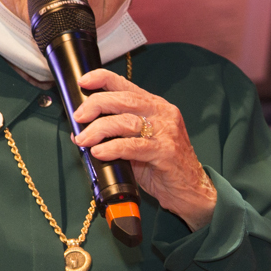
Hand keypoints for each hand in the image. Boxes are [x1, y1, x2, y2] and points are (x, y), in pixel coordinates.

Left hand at [71, 66, 216, 229]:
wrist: (190, 190)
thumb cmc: (163, 167)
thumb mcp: (138, 144)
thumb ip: (117, 133)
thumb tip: (84, 129)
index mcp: (156, 106)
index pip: (127, 84)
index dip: (102, 79)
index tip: (83, 82)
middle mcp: (163, 114)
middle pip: (124, 100)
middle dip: (95, 105)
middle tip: (79, 117)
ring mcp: (167, 132)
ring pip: (126, 121)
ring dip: (99, 129)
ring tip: (83, 139)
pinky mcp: (166, 152)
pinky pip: (133, 146)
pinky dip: (112, 148)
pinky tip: (100, 152)